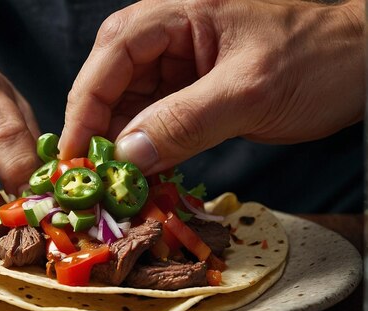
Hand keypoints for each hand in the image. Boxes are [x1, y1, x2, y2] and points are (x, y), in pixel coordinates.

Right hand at [59, 0, 363, 173]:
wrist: (360, 67)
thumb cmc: (316, 58)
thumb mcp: (248, 89)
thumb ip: (185, 121)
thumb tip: (128, 155)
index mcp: (176, 14)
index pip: (112, 55)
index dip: (86, 104)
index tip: (76, 152)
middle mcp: (168, 39)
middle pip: (110, 83)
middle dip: (98, 130)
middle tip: (89, 177)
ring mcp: (178, 71)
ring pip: (129, 110)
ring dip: (120, 149)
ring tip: (113, 187)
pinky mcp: (190, 98)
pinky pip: (154, 127)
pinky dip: (146, 154)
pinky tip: (142, 180)